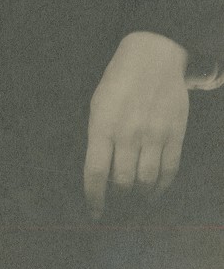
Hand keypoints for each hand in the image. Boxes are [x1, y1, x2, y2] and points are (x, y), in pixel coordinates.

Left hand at [84, 31, 188, 219]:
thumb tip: (99, 172)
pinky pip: (169, 171)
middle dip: (118, 199)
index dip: (94, 197)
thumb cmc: (119, 79)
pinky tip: (154, 192)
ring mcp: (153, 135)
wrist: (153, 55)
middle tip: (118, 205)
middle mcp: (128, 133)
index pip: (95, 172)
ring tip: (135, 201)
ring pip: (146, 181)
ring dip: (140, 197)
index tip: (95, 212)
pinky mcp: (175, 134)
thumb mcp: (98, 103)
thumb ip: (98, 136)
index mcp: (102, 124)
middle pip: (122, 182)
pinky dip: (161, 188)